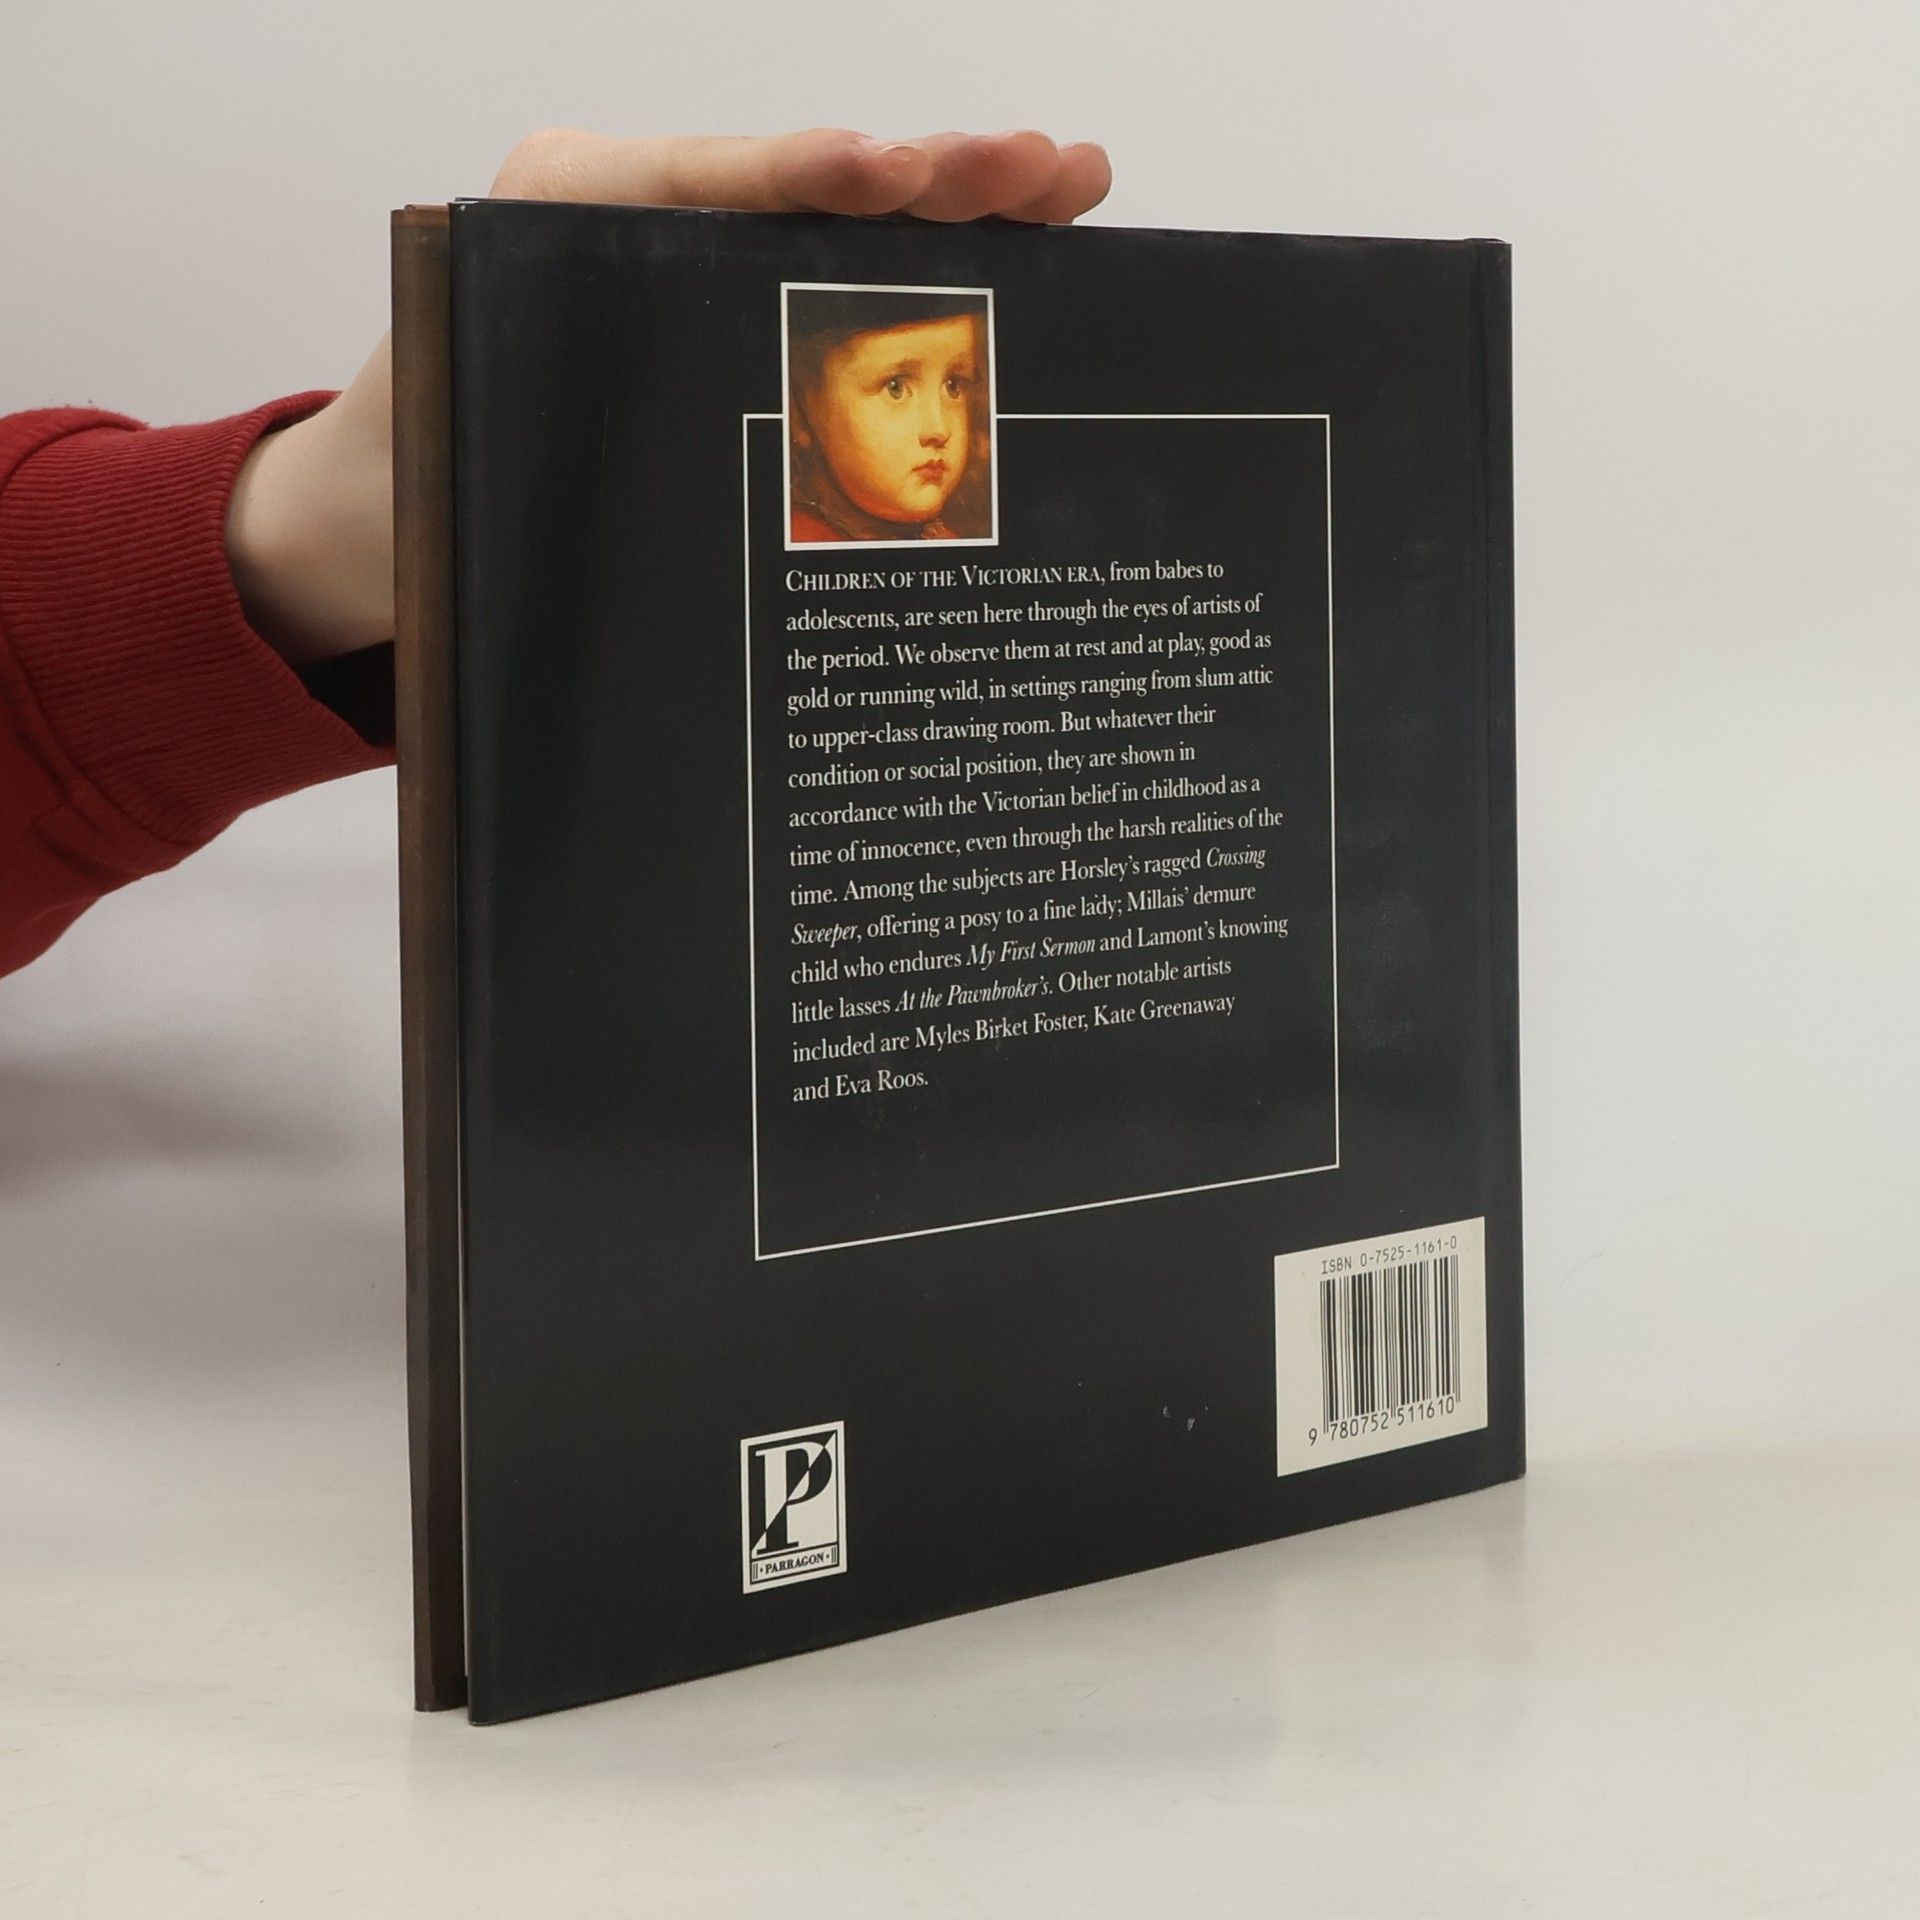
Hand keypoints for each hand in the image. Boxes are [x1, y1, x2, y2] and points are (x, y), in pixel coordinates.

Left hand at [226, 128, 1112, 667]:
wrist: (370, 519)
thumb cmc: (404, 491)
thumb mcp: (445, 463)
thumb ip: (529, 447)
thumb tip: (654, 502)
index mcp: (553, 220)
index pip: (697, 183)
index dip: (801, 176)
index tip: (889, 174)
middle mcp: (635, 224)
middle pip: (798, 188)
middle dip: (927, 176)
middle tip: (1042, 168)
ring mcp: (691, 270)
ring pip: (838, 232)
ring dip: (960, 214)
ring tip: (1070, 186)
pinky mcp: (729, 321)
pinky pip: (839, 289)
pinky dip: (931, 277)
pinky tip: (1022, 267)